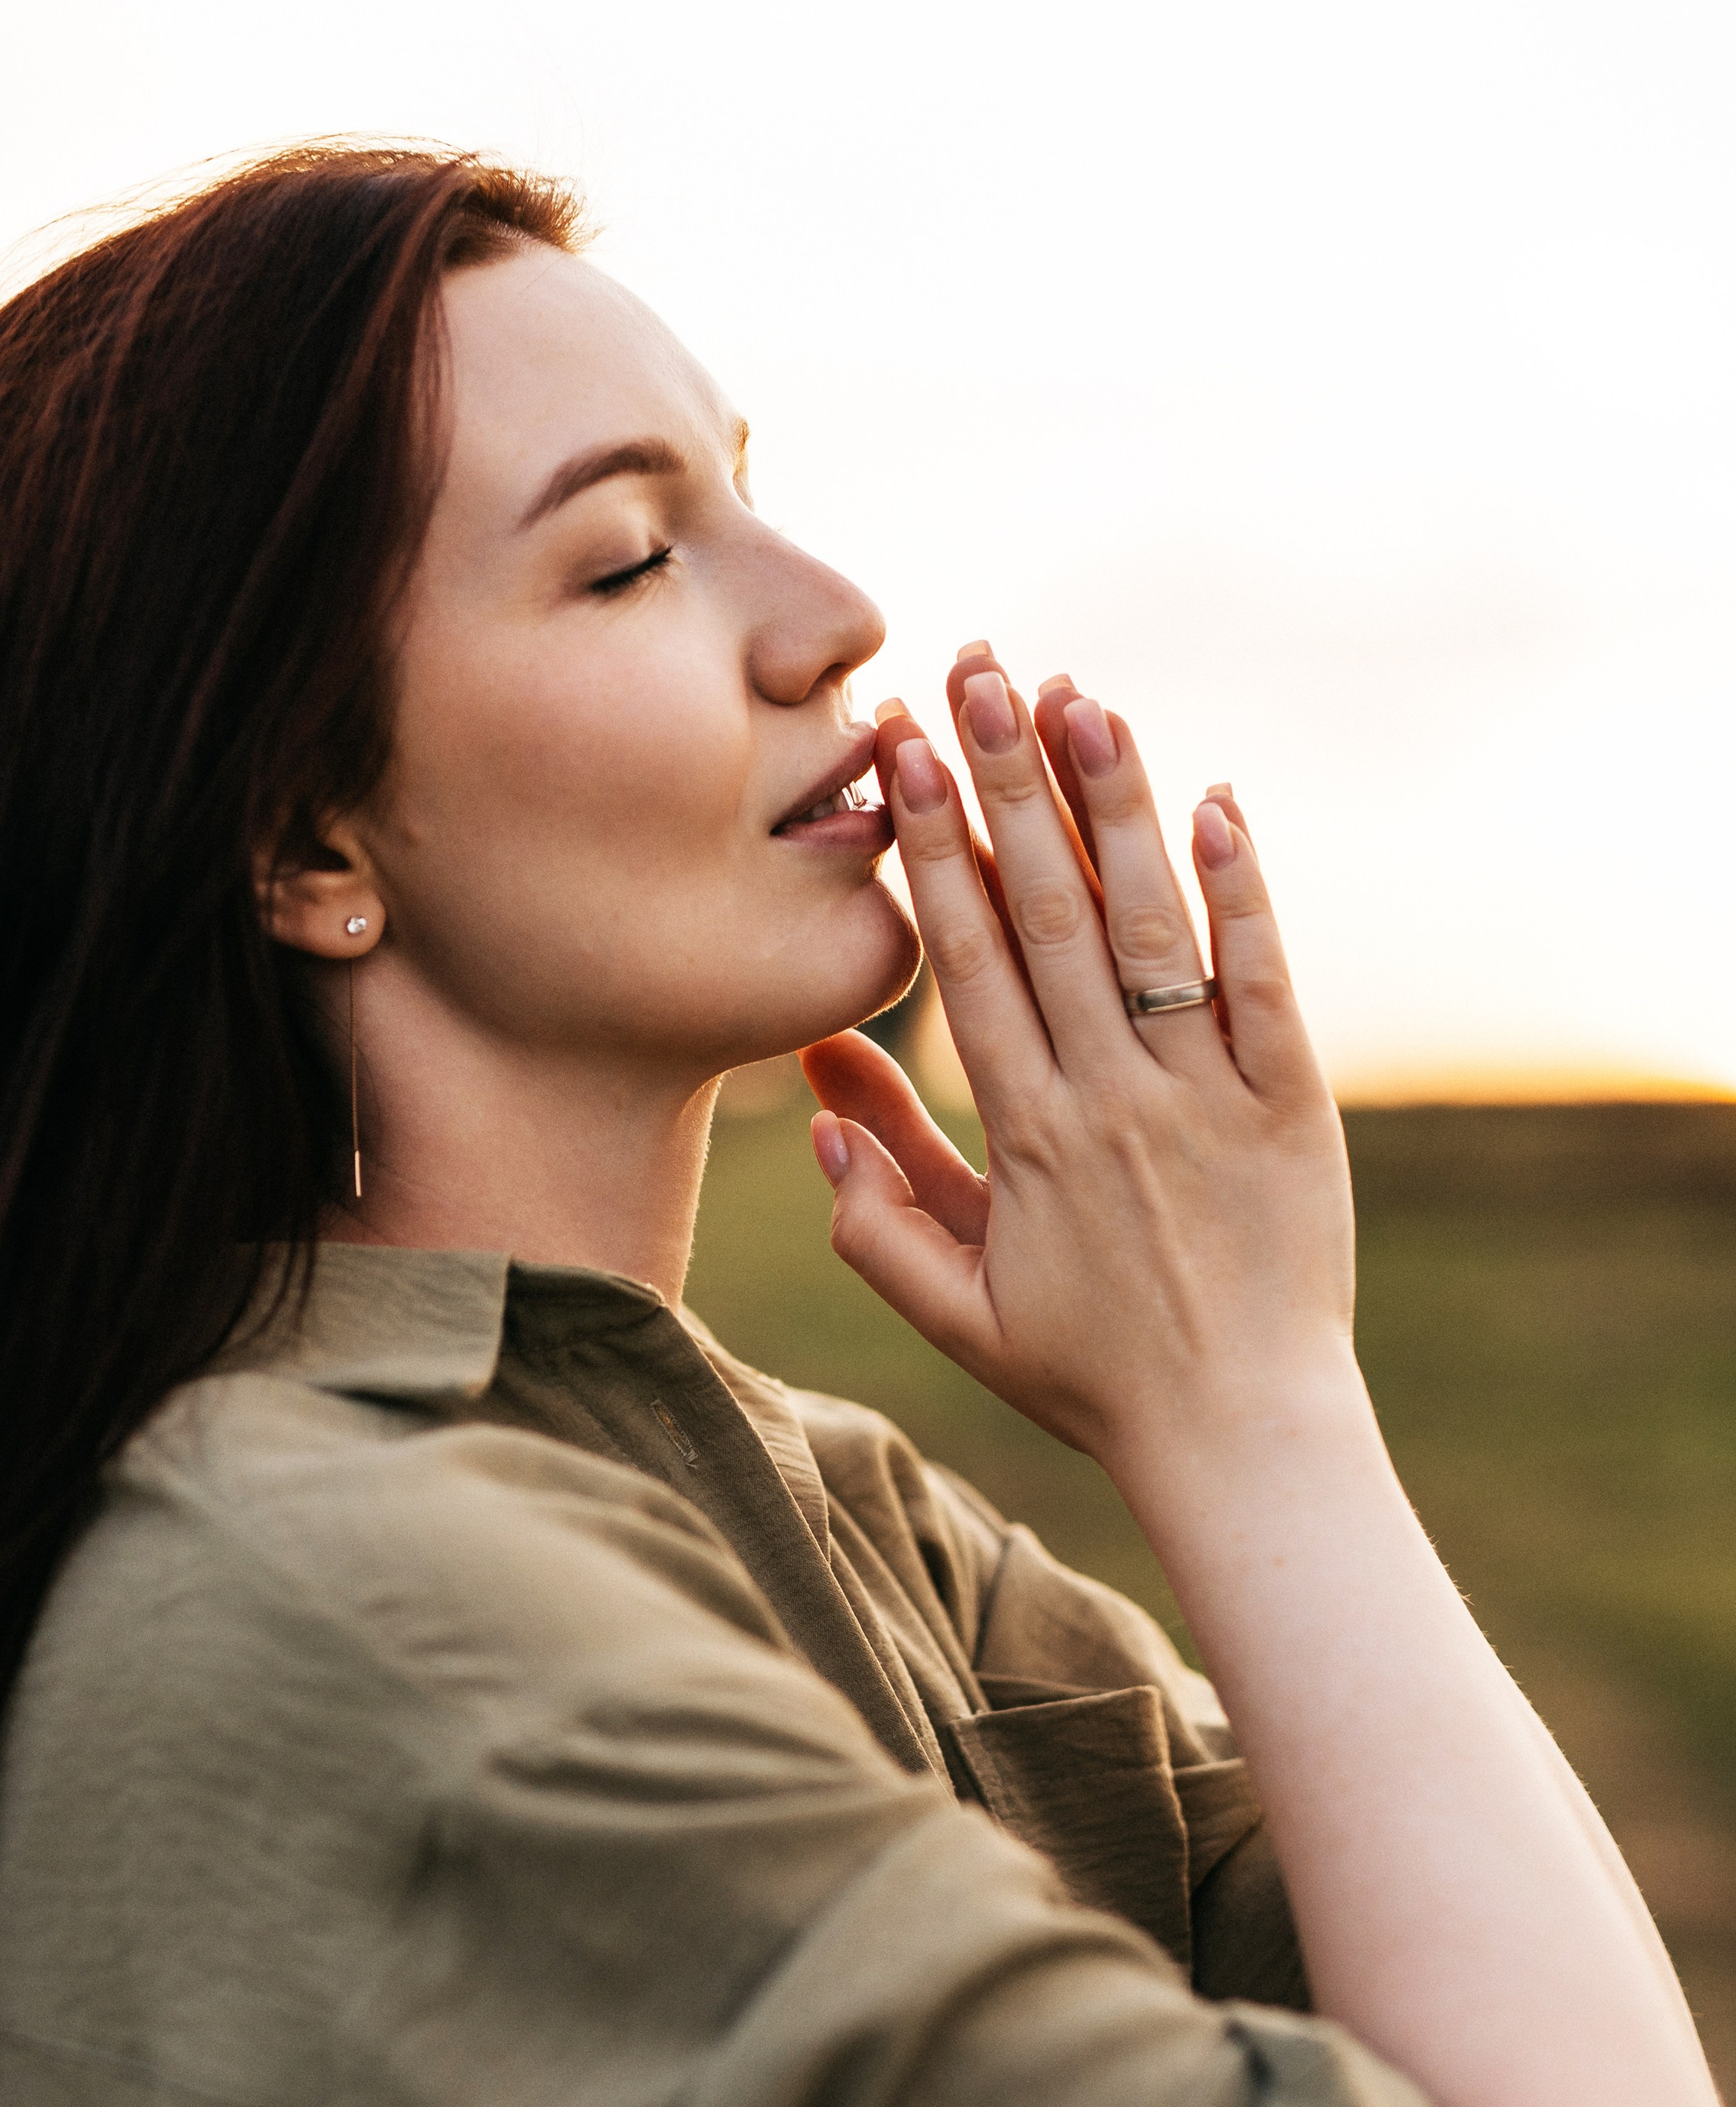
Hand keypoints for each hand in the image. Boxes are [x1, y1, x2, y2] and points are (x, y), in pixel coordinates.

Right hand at [800, 648, 1356, 1490]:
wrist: (1243, 1437)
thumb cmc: (1090, 1378)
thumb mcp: (958, 1312)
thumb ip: (875, 1214)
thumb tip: (812, 1107)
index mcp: (1025, 1138)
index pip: (968, 962)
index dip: (933, 849)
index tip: (903, 751)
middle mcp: (1113, 1099)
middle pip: (1049, 915)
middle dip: (1005, 784)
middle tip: (974, 668)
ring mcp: (1208, 1096)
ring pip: (1152, 927)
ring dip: (1111, 806)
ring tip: (1077, 694)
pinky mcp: (1294, 1105)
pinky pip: (1266, 981)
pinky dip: (1244, 890)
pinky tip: (1215, 799)